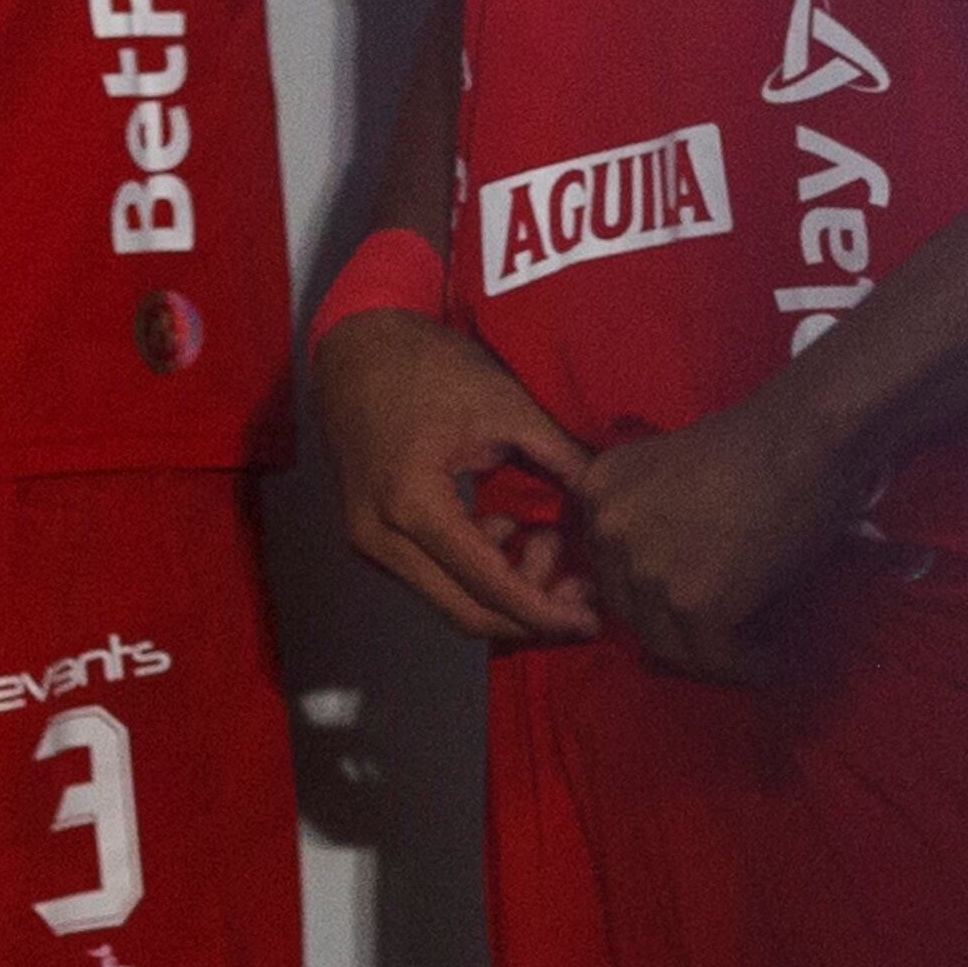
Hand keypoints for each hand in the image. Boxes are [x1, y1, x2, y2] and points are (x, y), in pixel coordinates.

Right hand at [315, 310, 601, 646]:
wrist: (356, 347)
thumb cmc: (427, 367)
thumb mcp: (505, 406)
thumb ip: (561, 459)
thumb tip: (611, 504)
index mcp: (411, 506)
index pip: (489, 588)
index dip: (546, 612)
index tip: (593, 620)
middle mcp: (380, 538)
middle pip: (466, 614)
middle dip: (531, 615)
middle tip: (582, 593)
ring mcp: (368, 541)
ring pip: (448, 602)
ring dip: (505, 592)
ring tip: (544, 539)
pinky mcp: (370, 535)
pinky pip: (431, 578)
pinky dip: (476, 573)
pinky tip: (505, 530)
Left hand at [560, 400, 863, 685]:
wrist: (806, 436)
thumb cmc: (759, 444)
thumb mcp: (670, 473)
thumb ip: (652, 519)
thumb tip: (667, 587)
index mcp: (597, 491)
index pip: (610, 566)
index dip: (652, 595)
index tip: (695, 607)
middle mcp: (606, 530)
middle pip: (630, 610)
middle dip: (677, 629)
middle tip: (727, 639)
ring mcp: (645, 568)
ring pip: (667, 643)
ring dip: (712, 657)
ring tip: (756, 653)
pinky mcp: (692, 602)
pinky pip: (714, 658)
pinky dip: (748, 667)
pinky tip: (775, 660)